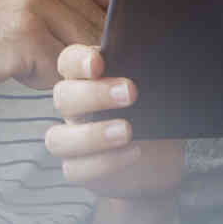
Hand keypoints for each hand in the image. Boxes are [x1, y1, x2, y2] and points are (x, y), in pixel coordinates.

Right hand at [0, 0, 111, 98]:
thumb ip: (54, 2)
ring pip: (87, 53)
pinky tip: (12, 72)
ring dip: (65, 71)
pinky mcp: (23, 36)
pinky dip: (44, 83)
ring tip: (27, 65)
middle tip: (53, 64)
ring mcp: (32, 1)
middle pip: (102, 25)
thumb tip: (110, 31)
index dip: (114, 23)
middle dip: (88, 55)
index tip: (99, 46)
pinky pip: (62, 74)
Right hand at [45, 43, 184, 198]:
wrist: (165, 151)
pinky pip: (76, 170)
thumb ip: (145, 70)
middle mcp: (74, 107)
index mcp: (85, 78)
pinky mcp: (80, 167)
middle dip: (94, 95)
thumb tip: (154, 54)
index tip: (98, 62)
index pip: (69, 62)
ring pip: (58, 139)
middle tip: (130, 93)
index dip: (78, 61)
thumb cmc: (156, 108)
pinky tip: (134, 152)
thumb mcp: (155, 86)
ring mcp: (73, 139)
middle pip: (63, 97)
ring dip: (92, 135)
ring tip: (127, 131)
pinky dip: (104, 163)